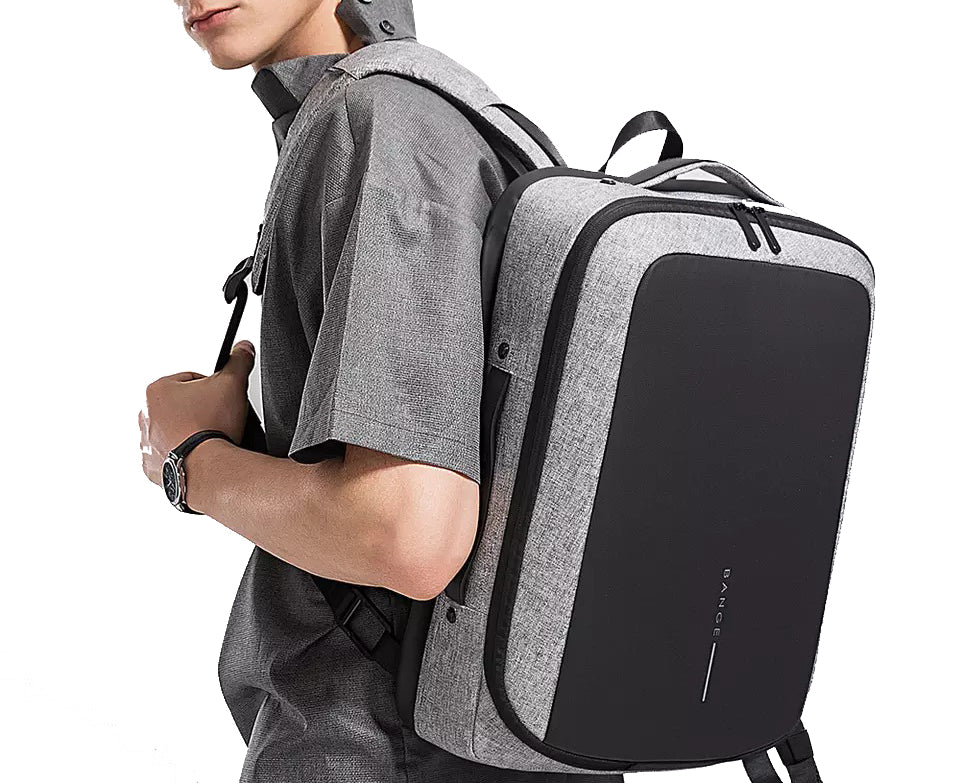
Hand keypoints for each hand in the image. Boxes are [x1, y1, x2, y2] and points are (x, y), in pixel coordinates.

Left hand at [140, 341, 254, 486]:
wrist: (207, 468)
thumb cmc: (211, 427)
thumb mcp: (233, 383)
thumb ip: (238, 361)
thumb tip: (243, 349)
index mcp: (157, 390)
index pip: (190, 380)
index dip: (213, 389)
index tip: (222, 400)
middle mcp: (146, 417)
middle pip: (181, 406)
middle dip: (200, 411)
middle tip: (219, 420)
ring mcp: (147, 444)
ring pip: (174, 432)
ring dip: (191, 434)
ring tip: (211, 439)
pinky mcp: (153, 468)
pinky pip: (171, 457)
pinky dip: (185, 457)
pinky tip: (201, 456)